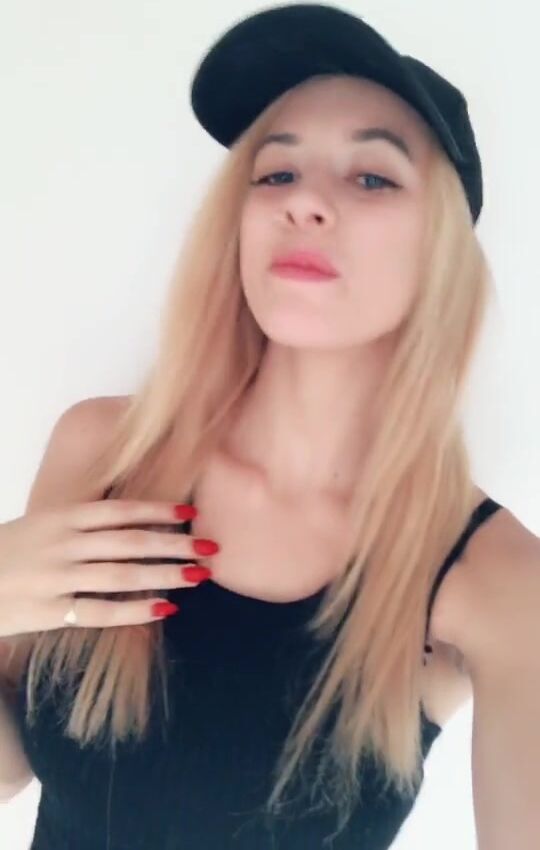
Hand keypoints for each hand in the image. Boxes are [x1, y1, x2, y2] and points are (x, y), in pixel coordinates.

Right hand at [0, 499, 218, 637]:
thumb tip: (132, 523)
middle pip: (129, 541)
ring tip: (197, 576)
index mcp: (61, 517)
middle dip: (174, 543)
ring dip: (164, 574)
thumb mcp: (40, 525)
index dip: (157, 509)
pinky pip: (101, 611)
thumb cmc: (7, 553)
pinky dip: (135, 610)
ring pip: (121, 575)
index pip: (118, 510)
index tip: (189, 510)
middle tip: (209, 546)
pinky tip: (164, 609)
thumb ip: (80, 524)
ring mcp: (57, 578)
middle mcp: (63, 544)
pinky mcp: (50, 611)